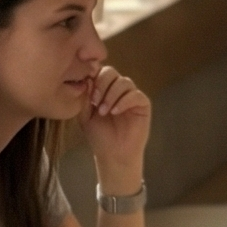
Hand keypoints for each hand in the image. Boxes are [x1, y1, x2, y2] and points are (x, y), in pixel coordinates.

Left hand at [80, 65, 150, 192]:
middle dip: (101, 84)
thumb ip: (84, 97)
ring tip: (103, 111)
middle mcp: (118, 88)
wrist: (113, 156)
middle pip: (111, 71)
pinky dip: (124, 101)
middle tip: (95, 101)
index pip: (99, 70)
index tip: (86, 87)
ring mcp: (131, 94)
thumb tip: (86, 79)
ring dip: (111, 94)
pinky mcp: (143, 104)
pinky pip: (135, 95)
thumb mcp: (85, 116)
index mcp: (104, 87)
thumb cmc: (99, 136)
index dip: (92, 75)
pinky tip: (115, 111)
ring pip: (123, 81)